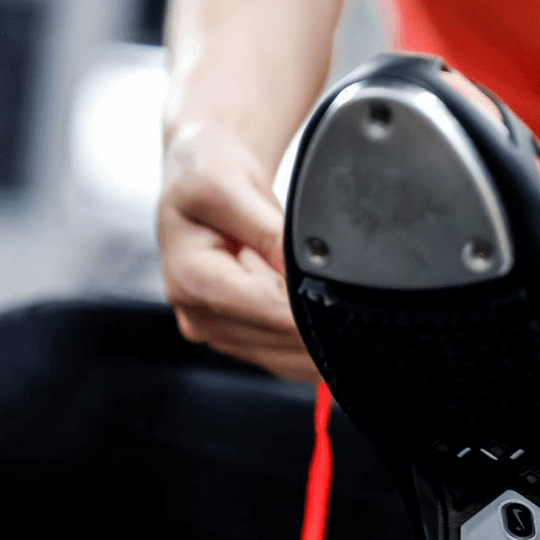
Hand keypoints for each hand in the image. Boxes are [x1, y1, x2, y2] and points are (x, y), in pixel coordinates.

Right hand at [157, 123, 318, 380]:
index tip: (342, 287)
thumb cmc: (210, 179)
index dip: (311, 301)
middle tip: (348, 290)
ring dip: (319, 336)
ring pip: (289, 359)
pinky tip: (324, 319)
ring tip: (330, 295)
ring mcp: (218, 333)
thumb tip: (302, 270)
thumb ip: (268, 233)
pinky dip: (311, 347)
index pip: (270, 308)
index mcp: (191, 279)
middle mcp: (198, 315)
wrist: (199, 185)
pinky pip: (287, 360)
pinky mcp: (238, 341)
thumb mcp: (233, 188)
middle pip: (283, 338)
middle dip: (319, 316)